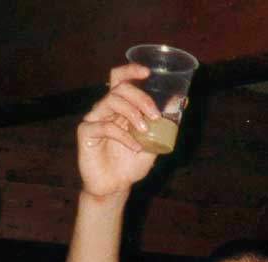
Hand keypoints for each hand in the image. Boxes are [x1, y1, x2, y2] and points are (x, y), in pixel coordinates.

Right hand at [78, 64, 162, 198]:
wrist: (115, 187)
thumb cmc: (131, 163)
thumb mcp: (154, 141)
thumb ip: (165, 122)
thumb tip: (182, 101)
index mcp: (119, 106)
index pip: (120, 79)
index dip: (131, 70)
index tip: (148, 71)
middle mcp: (105, 108)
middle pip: (119, 88)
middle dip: (140, 97)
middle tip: (155, 114)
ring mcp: (94, 119)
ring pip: (111, 101)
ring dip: (132, 113)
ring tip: (145, 130)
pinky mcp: (86, 133)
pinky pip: (105, 126)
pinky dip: (124, 136)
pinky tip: (135, 147)